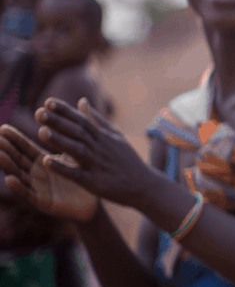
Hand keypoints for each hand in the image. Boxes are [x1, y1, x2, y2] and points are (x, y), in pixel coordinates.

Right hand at [0, 124, 97, 221]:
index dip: (15, 139)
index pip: (26, 148)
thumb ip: (73, 132)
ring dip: (8, 165)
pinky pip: (29, 195)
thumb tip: (83, 101)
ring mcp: (38, 189)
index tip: (4, 128)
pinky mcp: (43, 202)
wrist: (94, 201)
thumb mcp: (75, 153)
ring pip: (20, 175)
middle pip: (18, 160)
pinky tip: (10, 179)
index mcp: (43, 162)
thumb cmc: (84, 175)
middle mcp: (36, 175)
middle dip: (7, 149)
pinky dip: (19, 187)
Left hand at [19, 97, 159, 206]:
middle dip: (58, 122)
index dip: (65, 111)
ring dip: (60, 141)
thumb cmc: (127, 160)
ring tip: (41, 132)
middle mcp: (101, 148)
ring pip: (78, 150)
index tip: (48, 101)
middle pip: (78, 132)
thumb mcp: (116, 136)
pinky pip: (77, 174)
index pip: (82, 120)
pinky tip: (47, 162)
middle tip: (39, 113)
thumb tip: (81, 101)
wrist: (144, 185)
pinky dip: (62, 167)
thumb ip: (97, 119)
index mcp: (104, 137)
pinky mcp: (95, 182)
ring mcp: (98, 165)